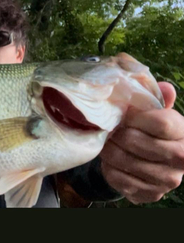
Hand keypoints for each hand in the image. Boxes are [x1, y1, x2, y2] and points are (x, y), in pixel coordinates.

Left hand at [100, 82, 183, 203]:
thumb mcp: (154, 111)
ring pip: (125, 161)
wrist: (152, 162)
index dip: (134, 117)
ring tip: (105, 143)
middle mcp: (182, 158)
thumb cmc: (150, 130)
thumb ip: (157, 98)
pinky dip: (109, 168)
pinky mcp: (152, 194)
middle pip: (137, 142)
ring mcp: (168, 179)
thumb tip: (165, 87)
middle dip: (116, 134)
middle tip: (107, 130)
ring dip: (109, 150)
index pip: (159, 123)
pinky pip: (120, 180)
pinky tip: (109, 161)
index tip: (123, 115)